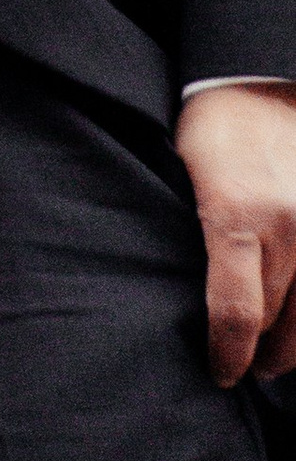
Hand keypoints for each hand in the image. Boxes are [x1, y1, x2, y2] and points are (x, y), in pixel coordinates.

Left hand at [176, 83, 295, 381]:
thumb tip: (175, 303)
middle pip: (274, 322)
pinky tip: (294, 323)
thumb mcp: (179, 181)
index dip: (228, 355)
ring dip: (291, 345)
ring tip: (271, 355)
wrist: (257, 87)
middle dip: (256, 353)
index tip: (220, 373)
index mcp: (235, 213)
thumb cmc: (209, 134)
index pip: (237, 313)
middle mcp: (286, 224)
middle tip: (242, 366)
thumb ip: (188, 241)